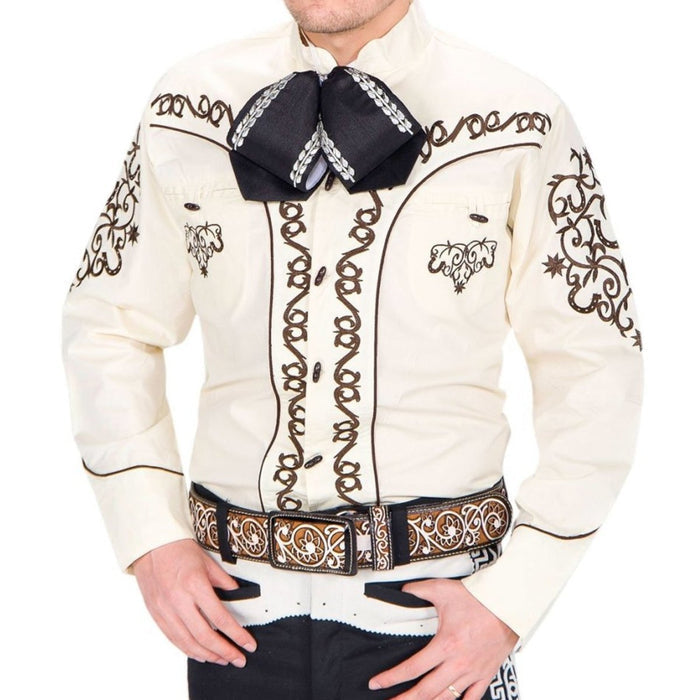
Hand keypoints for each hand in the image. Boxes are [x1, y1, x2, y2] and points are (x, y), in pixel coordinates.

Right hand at [131, 538, 257, 665]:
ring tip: (223, 660)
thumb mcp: (207, 562)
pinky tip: (201, 654)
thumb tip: (237, 594)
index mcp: (195, 585)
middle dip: (225, 651)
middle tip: (239, 660)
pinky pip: (173, 639)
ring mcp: (165, 610)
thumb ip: (223, 581)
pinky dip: (189, 650)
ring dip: (208, 655)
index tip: (249, 645)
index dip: (237, 635)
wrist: (151, 545)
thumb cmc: (181, 550)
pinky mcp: (156, 614)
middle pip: (205, 636)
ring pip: (188, 642)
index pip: (220, 618)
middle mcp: (179, 601)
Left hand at [367, 578, 517, 698]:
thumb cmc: (476, 597)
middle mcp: (457, 663)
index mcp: (445, 645)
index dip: (391, 678)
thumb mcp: (441, 589)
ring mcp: (473, 672)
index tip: (376, 684)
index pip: (412, 668)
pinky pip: (472, 698)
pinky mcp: (486, 674)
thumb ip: (418, 590)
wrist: (508, 604)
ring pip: (446, 698)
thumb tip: (401, 591)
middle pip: (425, 691)